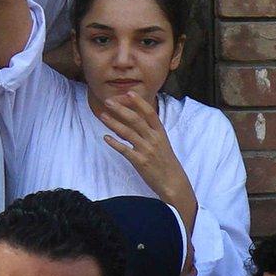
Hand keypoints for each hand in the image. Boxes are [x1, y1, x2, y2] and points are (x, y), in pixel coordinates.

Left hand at [99, 91, 197, 232]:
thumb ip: (150, 131)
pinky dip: (114, 143)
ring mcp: (147, 150)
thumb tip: (133, 119)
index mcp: (160, 133)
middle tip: (108, 101)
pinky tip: (105, 137)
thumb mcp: (162, 143)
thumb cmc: (166, 162)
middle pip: (135, 119)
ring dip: (113, 123)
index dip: (139, 102)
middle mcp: (154, 139)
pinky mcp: (140, 162)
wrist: (173, 182)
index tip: (128, 93)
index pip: (150, 112)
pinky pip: (125, 150)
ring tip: (102, 116)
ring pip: (127, 133)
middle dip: (120, 109)